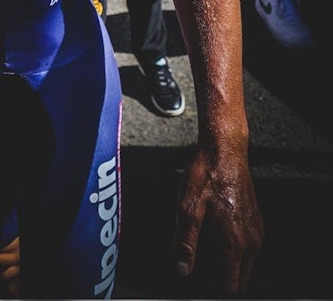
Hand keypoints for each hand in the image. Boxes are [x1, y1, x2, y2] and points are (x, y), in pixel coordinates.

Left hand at [175, 145, 263, 294]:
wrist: (225, 152)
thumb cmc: (206, 177)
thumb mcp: (188, 210)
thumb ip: (186, 243)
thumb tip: (182, 270)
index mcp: (235, 242)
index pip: (232, 283)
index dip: (217, 291)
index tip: (202, 292)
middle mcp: (251, 240)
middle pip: (242, 277)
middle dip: (224, 282)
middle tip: (202, 282)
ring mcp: (256, 231)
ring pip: (246, 264)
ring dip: (230, 269)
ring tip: (206, 267)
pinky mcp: (255, 223)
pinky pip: (248, 250)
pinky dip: (235, 255)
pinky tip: (216, 247)